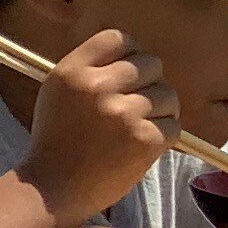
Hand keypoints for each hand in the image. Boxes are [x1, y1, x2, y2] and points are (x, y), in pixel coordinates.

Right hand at [16, 27, 174, 222]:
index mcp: (72, 71)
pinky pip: (174, 125)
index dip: (130, 54)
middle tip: (135, 105)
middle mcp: (97, 87)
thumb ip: (90, 70)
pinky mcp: (144, 139)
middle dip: (149, 83)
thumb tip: (135, 58)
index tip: (128, 73)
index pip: (118, 39)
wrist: (54, 188)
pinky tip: (142, 145)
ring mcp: (123, 113)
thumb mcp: (58, 92)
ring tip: (139, 127)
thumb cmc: (57, 140)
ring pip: (168, 95)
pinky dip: (163, 136)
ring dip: (160, 110)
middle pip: (150, 64)